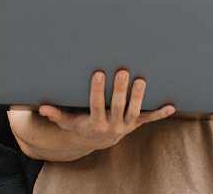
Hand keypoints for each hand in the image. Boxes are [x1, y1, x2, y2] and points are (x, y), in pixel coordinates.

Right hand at [38, 70, 175, 151]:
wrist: (97, 140)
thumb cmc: (80, 124)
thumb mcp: (67, 121)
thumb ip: (55, 114)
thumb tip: (42, 108)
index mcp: (95, 122)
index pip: (96, 104)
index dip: (98, 90)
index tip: (99, 73)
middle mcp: (112, 125)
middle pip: (118, 106)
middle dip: (121, 89)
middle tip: (123, 71)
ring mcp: (126, 125)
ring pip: (135, 111)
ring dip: (139, 96)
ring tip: (141, 80)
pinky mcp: (136, 124)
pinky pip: (149, 119)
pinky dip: (160, 114)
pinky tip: (171, 106)